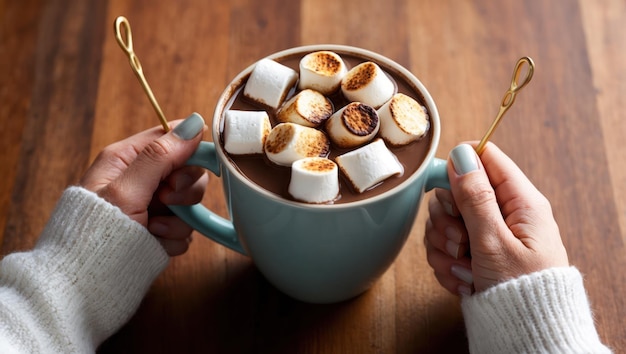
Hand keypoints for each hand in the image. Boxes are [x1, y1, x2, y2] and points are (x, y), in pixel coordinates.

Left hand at [79, 113, 208, 255]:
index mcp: (127, 159)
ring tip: (153, 229)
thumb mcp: (126, 189)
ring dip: (179, 218)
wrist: (85, 282)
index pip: (172, 138)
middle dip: (185, 189)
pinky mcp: (160, 231)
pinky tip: (154, 242)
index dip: (189, 151)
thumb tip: (194, 123)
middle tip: (167, 200)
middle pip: (188, 171)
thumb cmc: (95, 232)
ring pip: (190, 203)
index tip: (188, 169)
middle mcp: (141, 179)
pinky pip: (186, 227)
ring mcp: (152, 206)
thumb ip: (160, 156)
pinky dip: (174, 237)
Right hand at [424, 142, 568, 294]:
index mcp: (520, 201)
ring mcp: (488, 234)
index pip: (485, 158)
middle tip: (459, 242)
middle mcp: (504, 214)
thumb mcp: (493, 241)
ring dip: (444, 247)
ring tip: (463, 267)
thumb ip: (475, 196)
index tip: (442, 189)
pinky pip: (446, 246)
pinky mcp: (476, 254)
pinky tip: (463, 279)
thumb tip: (461, 154)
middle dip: (447, 219)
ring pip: (446, 222)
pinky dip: (448, 264)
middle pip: (456, 192)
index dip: (458, 168)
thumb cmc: (521, 290)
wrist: (525, 332)